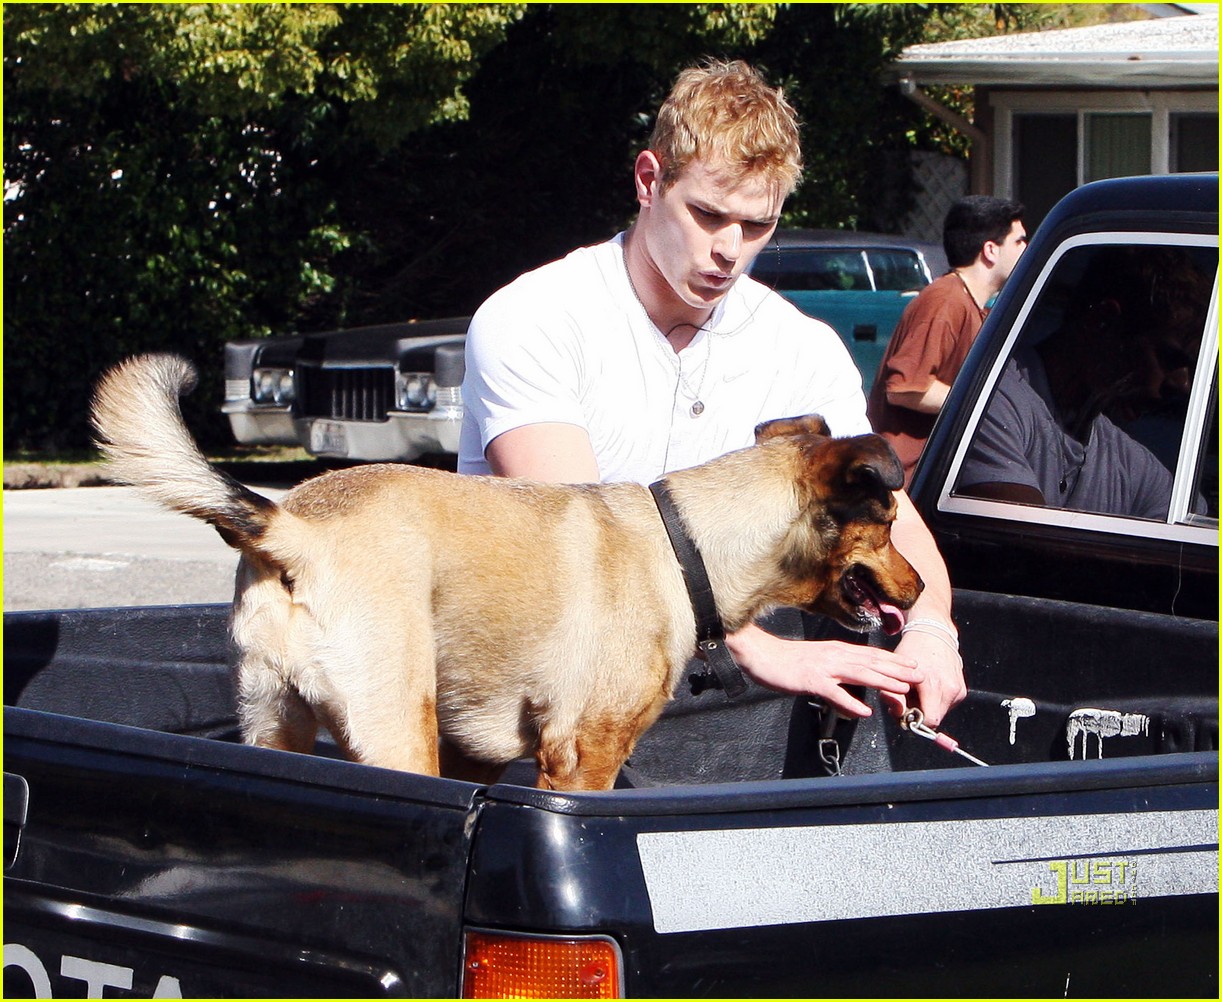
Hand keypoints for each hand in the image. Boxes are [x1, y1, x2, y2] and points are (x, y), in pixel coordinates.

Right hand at [725, 622, 923, 717]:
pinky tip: (864, 711)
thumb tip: (851, 689)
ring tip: (902, 689)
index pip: (870, 655)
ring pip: (858, 674)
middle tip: (920, 675)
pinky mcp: (810, 681)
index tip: (913, 665)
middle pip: (871, 662)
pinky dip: (850, 701)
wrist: (760, 655)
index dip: (893, 660)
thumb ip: (835, 673)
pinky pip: (833, 693)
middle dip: (897, 669)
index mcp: (836, 652)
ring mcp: (823, 668)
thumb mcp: (816, 663)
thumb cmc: (786, 660)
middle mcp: (834, 657)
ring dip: (882, 681)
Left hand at [889, 627, 966, 726]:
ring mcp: (959, 690)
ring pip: (941, 712)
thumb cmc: (912, 652)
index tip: (907, 712)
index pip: (931, 721)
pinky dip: (937, 700)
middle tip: (910, 699)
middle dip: (921, 714)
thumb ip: (894, 698)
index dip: (917, 721)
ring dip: (929, 706)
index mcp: (933, 686)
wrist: (933, 635)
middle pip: (936, 719)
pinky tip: (930, 686)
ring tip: (920, 690)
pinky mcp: (962, 690)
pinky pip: (948, 704)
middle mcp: (950, 689)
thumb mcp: (896, 673)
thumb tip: (900, 717)